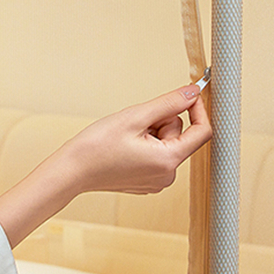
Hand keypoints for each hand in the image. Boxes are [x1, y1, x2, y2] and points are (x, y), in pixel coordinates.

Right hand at [66, 86, 210, 195]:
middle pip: (180, 135)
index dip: (197, 108)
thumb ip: (169, 103)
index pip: (202, 132)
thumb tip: (194, 91)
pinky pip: (157, 154)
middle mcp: (167, 176)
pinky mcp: (147, 181)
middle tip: (136, 122)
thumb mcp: (136, 116)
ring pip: (167, 143)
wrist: (72, 171)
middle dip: (162, 121)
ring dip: (152, 131)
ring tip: (127, 135)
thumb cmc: (97, 146)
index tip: (187, 93)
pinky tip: (125, 146)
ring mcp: (157, 181)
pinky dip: (145, 143)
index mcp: (168, 161)